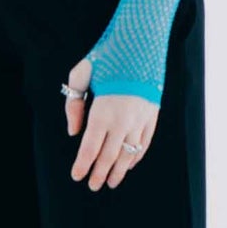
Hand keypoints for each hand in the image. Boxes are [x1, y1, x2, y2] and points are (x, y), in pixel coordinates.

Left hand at [63, 56, 157, 190]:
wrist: (141, 42)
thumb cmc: (107, 56)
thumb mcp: (81, 74)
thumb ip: (73, 104)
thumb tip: (74, 131)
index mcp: (103, 111)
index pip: (90, 148)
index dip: (83, 165)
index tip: (76, 176)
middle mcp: (123, 120)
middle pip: (109, 156)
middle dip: (99, 174)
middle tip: (93, 185)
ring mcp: (141, 119)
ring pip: (128, 154)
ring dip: (119, 170)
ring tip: (111, 182)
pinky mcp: (153, 115)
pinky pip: (145, 143)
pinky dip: (136, 156)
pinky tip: (129, 164)